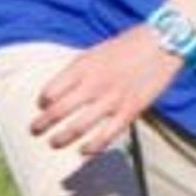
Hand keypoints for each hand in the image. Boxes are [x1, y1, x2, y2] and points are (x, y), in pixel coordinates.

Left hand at [30, 28, 183, 159]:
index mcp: (83, 66)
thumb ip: (77, 71)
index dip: (42, 101)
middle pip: (59, 111)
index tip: (40, 106)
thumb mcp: (95, 52)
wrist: (161, 44)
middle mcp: (94, 84)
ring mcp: (112, 100)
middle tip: (34, 130)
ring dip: (61, 138)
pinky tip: (82, 151)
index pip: (51, 90)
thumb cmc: (126, 46)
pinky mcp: (130, 111)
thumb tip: (58, 91)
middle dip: (42, 124)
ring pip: (78, 127)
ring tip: (53, 143)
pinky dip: (91, 147)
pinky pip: (106, 135)